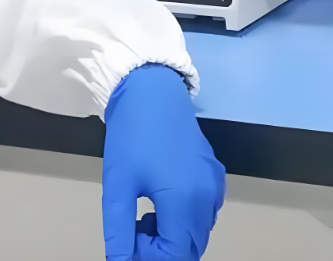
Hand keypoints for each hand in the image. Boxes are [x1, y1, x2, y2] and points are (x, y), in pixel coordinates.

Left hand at [101, 64, 224, 260]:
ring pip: (198, 232)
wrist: (151, 88)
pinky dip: (184, 220)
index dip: (150, 257)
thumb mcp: (117, 184)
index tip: (127, 242)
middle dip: (161, 250)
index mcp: (185, 201)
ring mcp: (215, 185)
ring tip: (142, 218)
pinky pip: (204, 213)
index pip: (176, 254)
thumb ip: (119, 229)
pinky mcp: (215, 175)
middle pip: (190, 247)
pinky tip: (159, 203)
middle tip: (132, 233)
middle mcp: (208, 198)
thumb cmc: (131, 135)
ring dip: (172, 236)